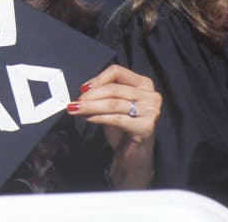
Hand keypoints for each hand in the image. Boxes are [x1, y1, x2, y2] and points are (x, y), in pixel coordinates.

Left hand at [66, 64, 160, 188]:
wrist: (133, 155)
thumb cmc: (123, 127)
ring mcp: (151, 111)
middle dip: (91, 96)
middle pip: (113, 89)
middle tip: (75, 102)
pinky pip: (116, 118)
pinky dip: (98, 117)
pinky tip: (87, 118)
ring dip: (90, 106)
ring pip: (113, 104)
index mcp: (144, 84)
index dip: (98, 79)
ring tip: (75, 109)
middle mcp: (151, 95)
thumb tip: (84, 89)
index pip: (117, 72)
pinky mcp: (146, 127)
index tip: (83, 89)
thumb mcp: (114, 104)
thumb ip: (103, 93)